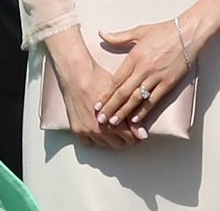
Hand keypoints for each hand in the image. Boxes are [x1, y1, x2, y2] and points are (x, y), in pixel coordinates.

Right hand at [43, 29, 143, 148]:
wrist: (77, 75)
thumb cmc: (100, 80)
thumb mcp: (120, 96)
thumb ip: (132, 117)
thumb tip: (143, 135)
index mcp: (114, 123)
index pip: (131, 140)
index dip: (136, 135)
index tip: (137, 131)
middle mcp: (100, 131)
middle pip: (118, 145)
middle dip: (124, 138)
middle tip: (126, 128)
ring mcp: (87, 131)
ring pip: (104, 145)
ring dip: (109, 139)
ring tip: (113, 127)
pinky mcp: (77, 129)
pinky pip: (88, 142)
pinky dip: (93, 138)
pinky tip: (97, 128)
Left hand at [96, 20, 191, 131]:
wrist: (188, 33)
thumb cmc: (163, 31)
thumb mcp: (139, 31)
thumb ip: (119, 37)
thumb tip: (101, 34)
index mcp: (135, 57)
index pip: (116, 80)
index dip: (105, 94)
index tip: (97, 105)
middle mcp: (144, 69)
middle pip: (123, 93)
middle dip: (111, 108)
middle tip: (101, 120)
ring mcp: (157, 77)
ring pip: (137, 99)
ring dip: (124, 112)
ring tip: (114, 123)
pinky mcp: (169, 83)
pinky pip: (154, 100)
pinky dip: (144, 111)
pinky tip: (136, 119)